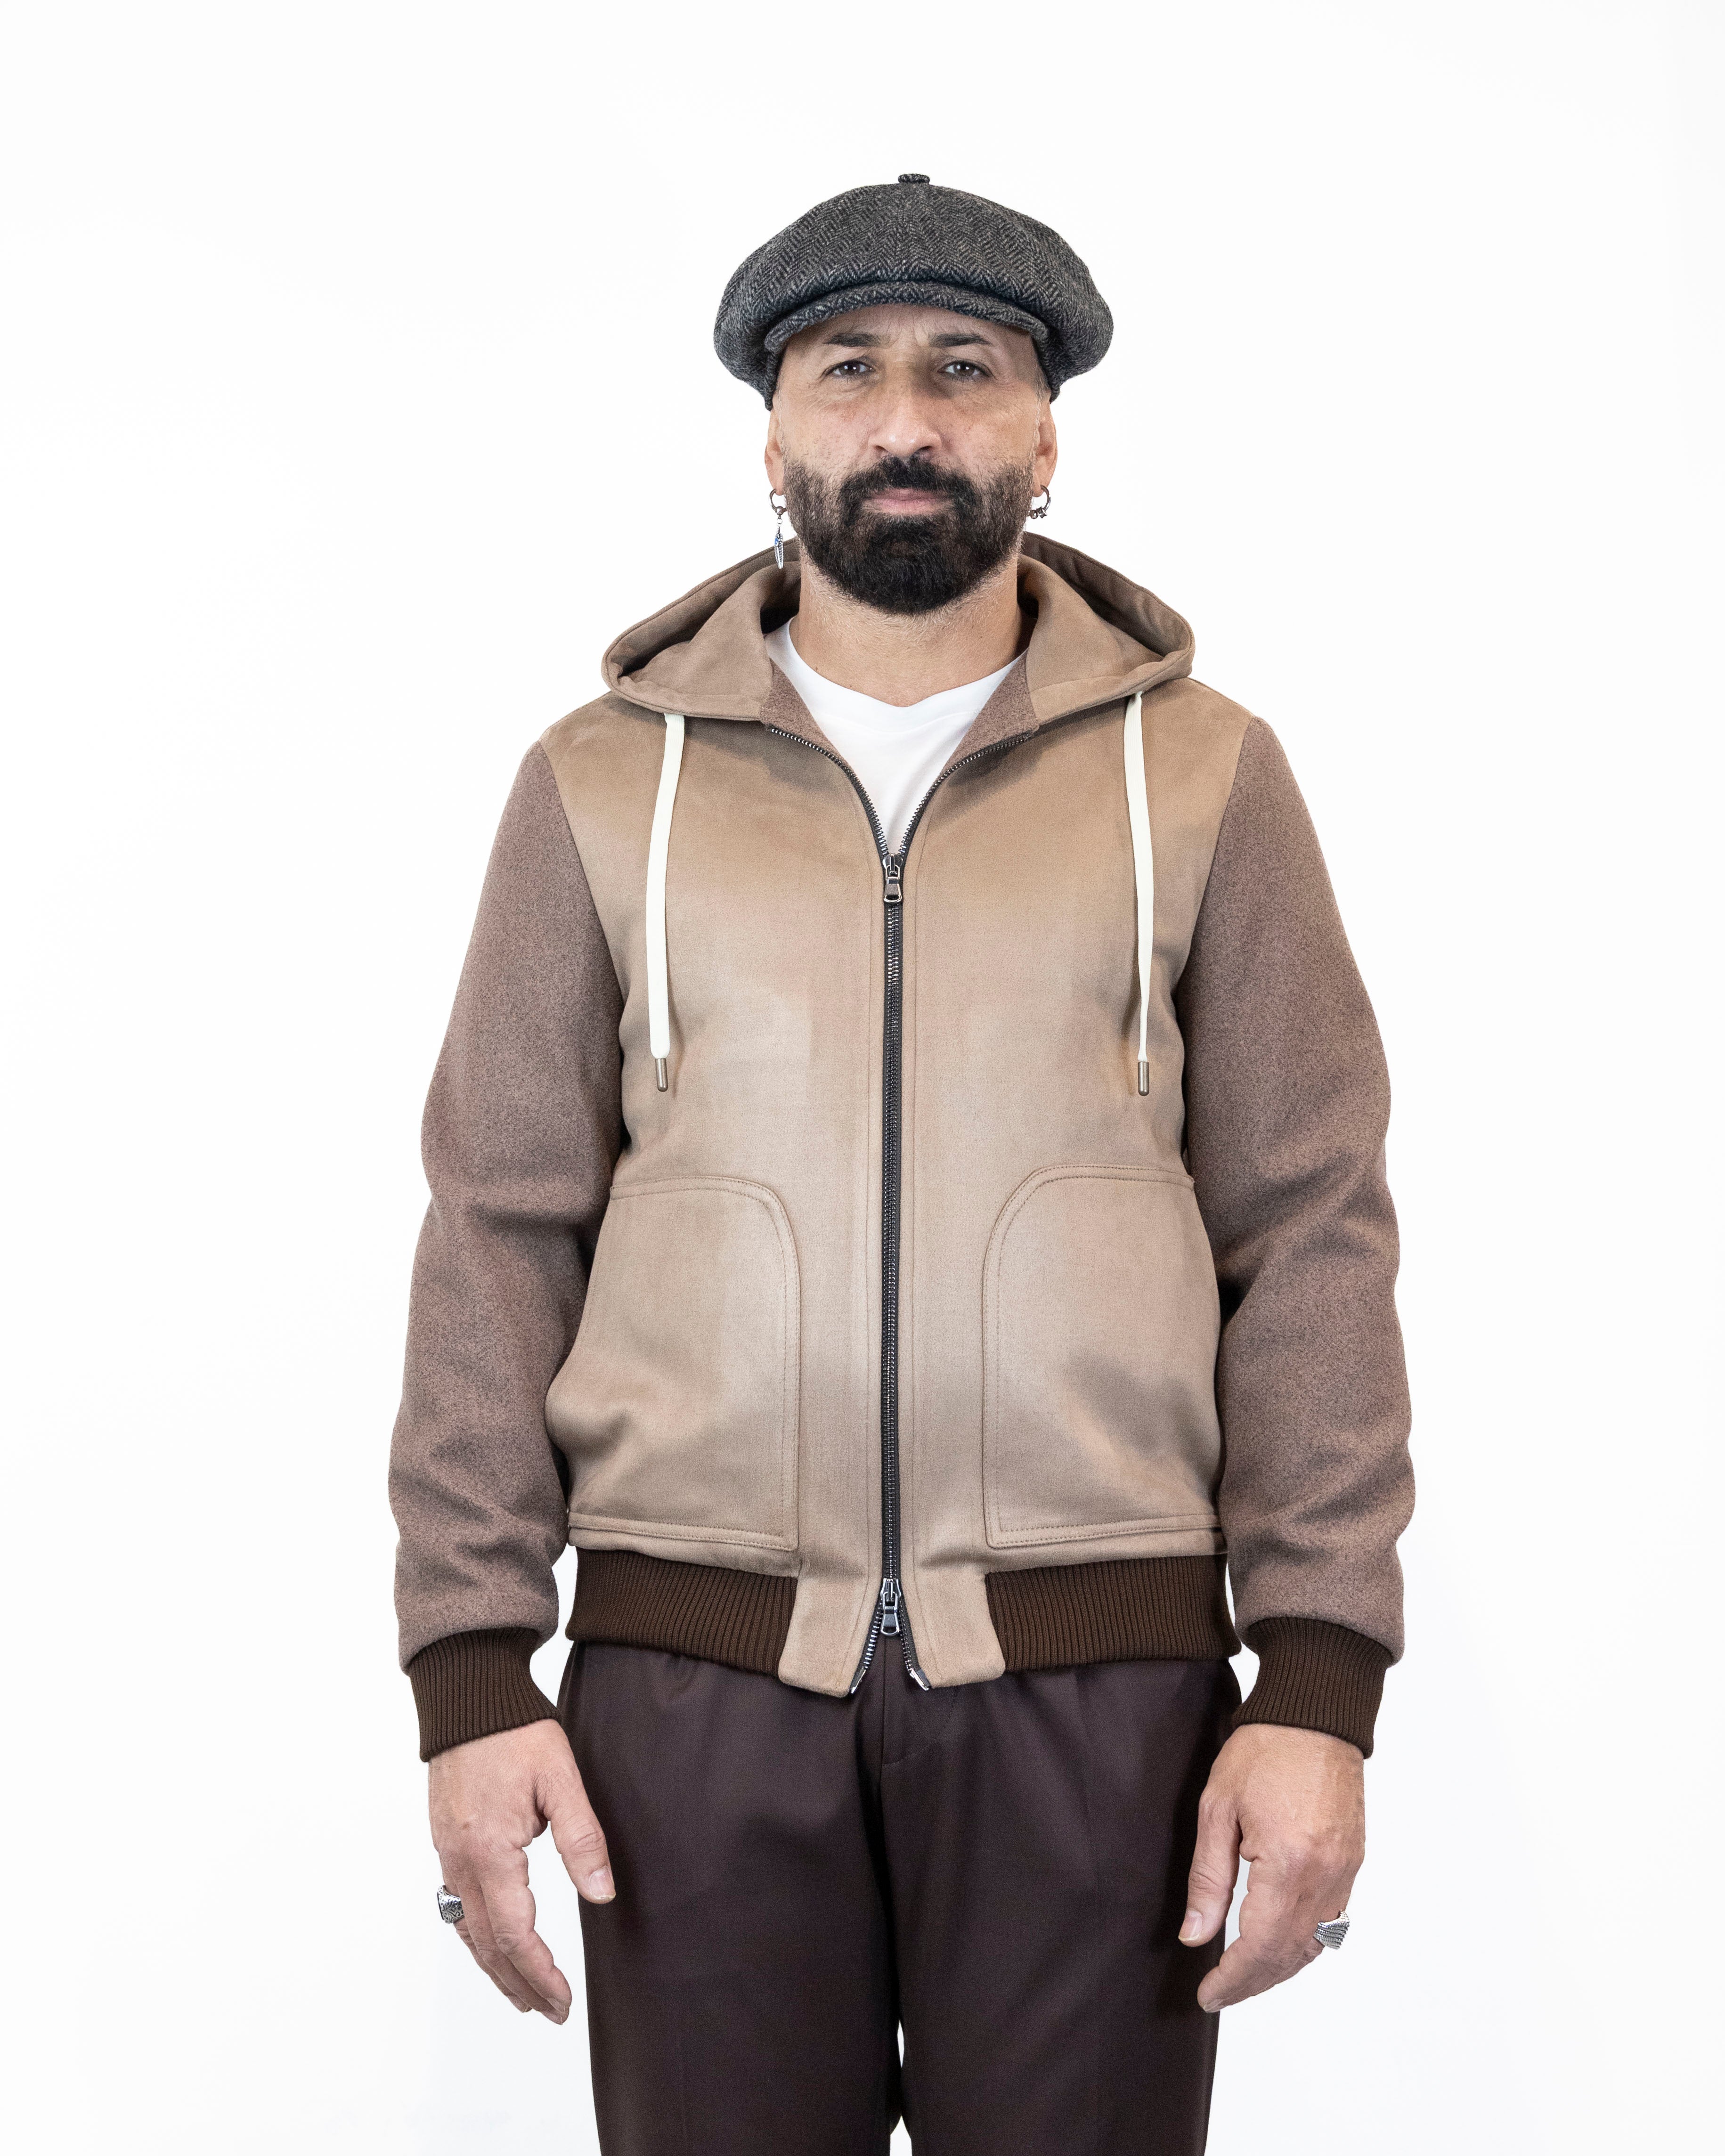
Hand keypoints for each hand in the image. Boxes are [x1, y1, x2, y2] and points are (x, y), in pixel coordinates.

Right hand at [429, 1718, 614, 2022]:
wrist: (468, 1695)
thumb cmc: (514, 1729)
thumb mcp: (561, 1777)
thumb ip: (581, 1837)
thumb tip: (601, 1894)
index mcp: (489, 1850)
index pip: (515, 1933)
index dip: (540, 1973)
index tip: (563, 2001)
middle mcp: (460, 1860)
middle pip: (487, 1944)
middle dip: (519, 1984)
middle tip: (551, 2012)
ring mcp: (447, 1852)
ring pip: (467, 1930)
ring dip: (495, 1968)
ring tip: (524, 1995)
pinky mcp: (445, 1841)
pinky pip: (456, 1905)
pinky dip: (476, 1937)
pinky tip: (493, 1945)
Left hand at [1179, 1723, 1363, 2011]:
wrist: (1315, 1715)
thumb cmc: (1263, 1751)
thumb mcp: (1217, 1808)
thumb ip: (1207, 1878)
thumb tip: (1195, 1936)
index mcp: (1289, 1863)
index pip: (1260, 1946)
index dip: (1232, 1979)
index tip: (1207, 1994)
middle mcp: (1325, 1876)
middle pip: (1289, 1955)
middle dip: (1253, 1982)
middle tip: (1219, 1993)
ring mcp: (1345, 1872)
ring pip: (1314, 1945)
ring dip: (1280, 1969)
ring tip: (1243, 1976)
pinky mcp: (1353, 1862)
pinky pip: (1331, 1921)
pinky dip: (1304, 1943)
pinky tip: (1279, 1944)